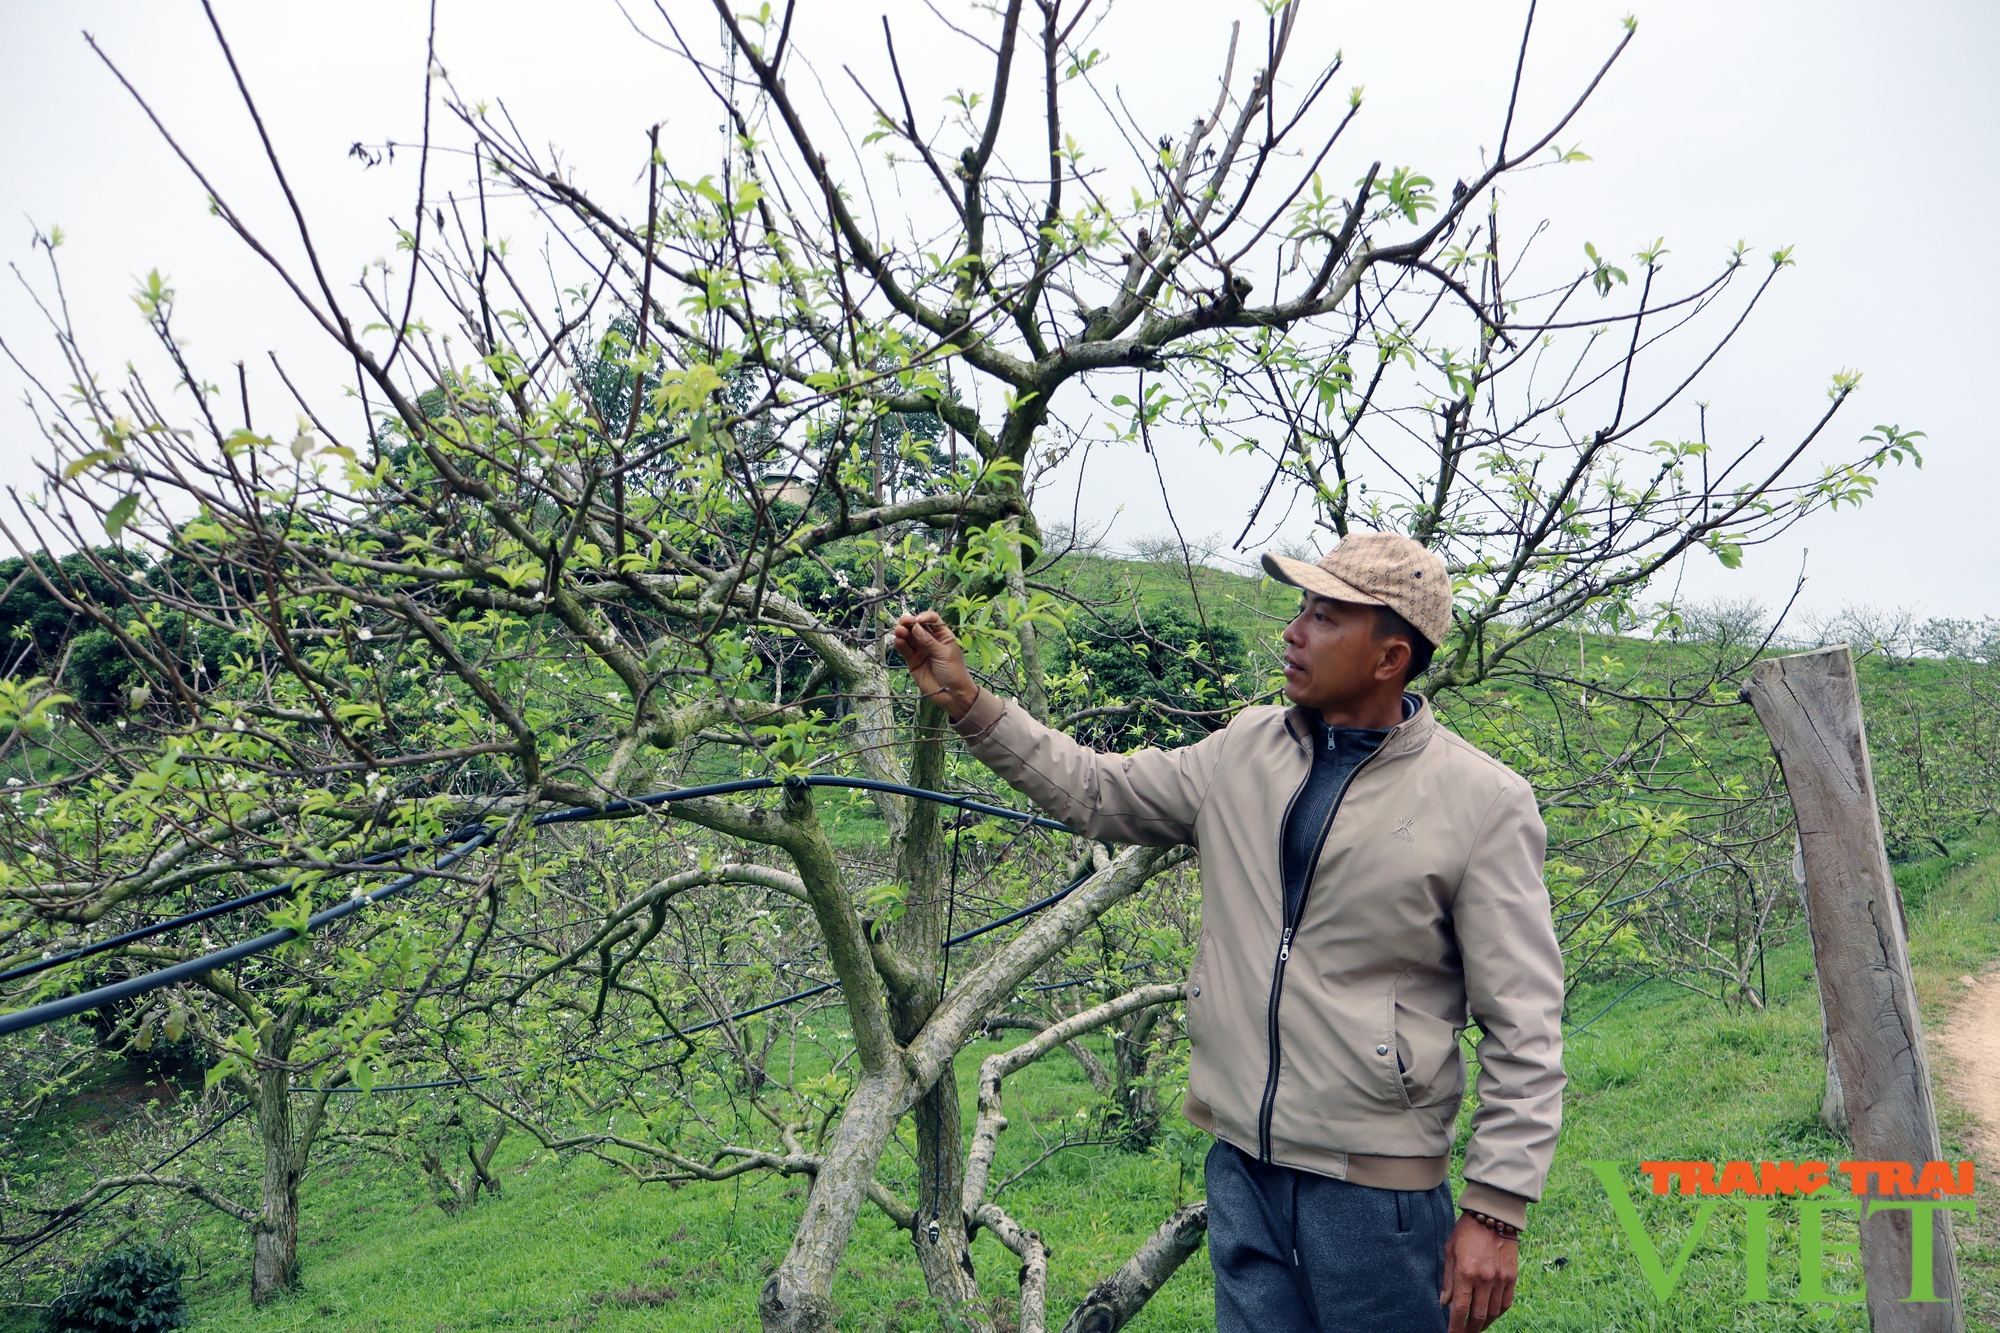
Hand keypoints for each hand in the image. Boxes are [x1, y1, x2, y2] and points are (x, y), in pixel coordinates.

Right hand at [890, 611, 979, 720]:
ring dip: (903, 633)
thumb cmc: (954, 672)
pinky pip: (905, 651)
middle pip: (918, 627)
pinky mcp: (913, 662)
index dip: (924, 617)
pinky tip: (898, 641)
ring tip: (898, 631)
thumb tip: (915, 627)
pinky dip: (901, 645)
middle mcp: (931, 641)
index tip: (917, 620)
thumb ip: (929, 641)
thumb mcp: (944, 654)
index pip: (932, 620)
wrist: (952, 695)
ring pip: (909, 638)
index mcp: (943, 636)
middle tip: (903, 622)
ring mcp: (921, 651)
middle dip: (910, 623)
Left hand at [1441, 1213, 1517, 1332]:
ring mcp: (1500, 1279)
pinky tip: (1490, 1316)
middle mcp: (1484, 1279)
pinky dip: (1498, 1313)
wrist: (1493, 1215)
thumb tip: (1444, 1302)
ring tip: (1475, 1327)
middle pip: (1478, 1316)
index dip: (1455, 1327)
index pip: (1460, 1309)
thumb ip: (1448, 1280)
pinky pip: (1506, 1303)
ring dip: (1484, 1324)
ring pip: (1493, 1313)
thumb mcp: (1450, 1252)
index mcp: (1465, 1273)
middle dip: (1469, 1330)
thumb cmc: (1466, 1232)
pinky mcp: (1512, 1277)